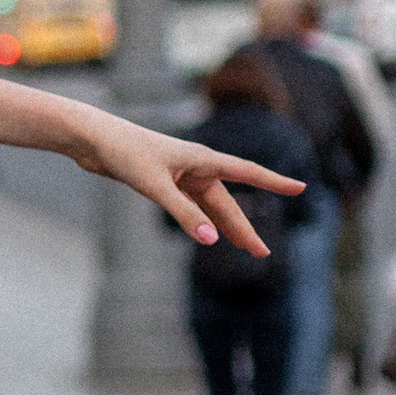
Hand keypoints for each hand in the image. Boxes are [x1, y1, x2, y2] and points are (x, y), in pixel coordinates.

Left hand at [61, 105, 302, 255]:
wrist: (93, 140)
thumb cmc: (125, 153)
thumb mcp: (156, 186)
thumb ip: (184, 214)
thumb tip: (212, 241)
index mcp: (202, 159)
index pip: (248, 173)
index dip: (274, 183)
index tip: (301, 188)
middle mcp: (197, 167)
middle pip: (228, 203)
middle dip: (245, 229)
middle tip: (262, 254)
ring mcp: (181, 176)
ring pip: (211, 208)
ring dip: (226, 228)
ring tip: (245, 250)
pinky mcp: (165, 183)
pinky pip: (193, 207)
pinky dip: (203, 222)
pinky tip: (211, 234)